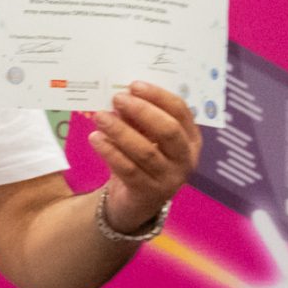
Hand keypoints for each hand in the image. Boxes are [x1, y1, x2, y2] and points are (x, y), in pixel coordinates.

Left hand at [90, 82, 201, 232]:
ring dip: (121, 131)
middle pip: (168, 130)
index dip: (158, 96)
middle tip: (117, 98)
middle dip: (142, 111)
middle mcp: (185, 159)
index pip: (180, 111)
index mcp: (191, 138)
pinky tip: (96, 138)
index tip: (134, 85)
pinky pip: (128, 169)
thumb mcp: (145, 137)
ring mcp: (170, 179)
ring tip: (100, 117)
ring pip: (146, 151)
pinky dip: (110, 152)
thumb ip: (138, 118)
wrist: (134, 203)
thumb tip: (122, 95)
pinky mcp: (149, 193)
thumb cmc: (141, 161)